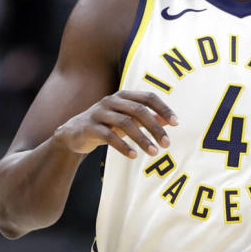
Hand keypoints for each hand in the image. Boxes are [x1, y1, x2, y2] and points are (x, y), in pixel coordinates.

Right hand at [53, 90, 177, 158]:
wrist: (74, 133)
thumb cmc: (107, 125)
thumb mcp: (127, 120)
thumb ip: (146, 118)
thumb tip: (169, 120)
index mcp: (123, 96)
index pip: (148, 97)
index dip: (163, 109)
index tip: (176, 123)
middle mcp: (111, 100)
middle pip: (139, 110)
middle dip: (155, 128)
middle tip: (167, 144)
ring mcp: (99, 112)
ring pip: (125, 123)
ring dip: (142, 139)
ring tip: (154, 152)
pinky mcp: (90, 127)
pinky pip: (109, 136)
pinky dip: (123, 146)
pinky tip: (133, 155)